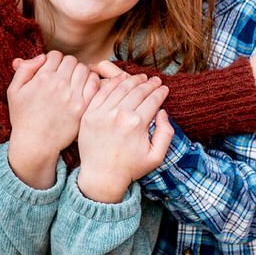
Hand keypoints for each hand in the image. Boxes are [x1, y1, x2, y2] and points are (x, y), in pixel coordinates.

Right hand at [7, 51, 98, 187]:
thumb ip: (24, 69)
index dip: (53, 61)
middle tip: (63, 76)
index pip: (55, 55)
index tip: (52, 70)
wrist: (35, 143)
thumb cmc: (23, 117)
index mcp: (42, 78)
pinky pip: (94, 84)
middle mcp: (58, 84)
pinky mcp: (83, 107)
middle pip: (71, 60)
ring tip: (73, 82)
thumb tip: (42, 57)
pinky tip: (83, 87)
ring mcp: (72, 96)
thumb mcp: (14, 91)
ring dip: (79, 72)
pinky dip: (91, 81)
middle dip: (66, 65)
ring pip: (84, 69)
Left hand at [77, 74, 172, 202]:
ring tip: (142, 78)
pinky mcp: (89, 114)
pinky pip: (102, 92)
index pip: (153, 100)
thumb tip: (163, 112)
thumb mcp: (156, 156)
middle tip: (156, 80)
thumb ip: (166, 133)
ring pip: (121, 88)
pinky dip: (113, 83)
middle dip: (149, 84)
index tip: (165, 88)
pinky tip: (122, 78)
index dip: (161, 92)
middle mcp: (119, 115)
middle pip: (138, 91)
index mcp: (137, 124)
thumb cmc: (130, 168)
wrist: (102, 176)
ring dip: (133, 80)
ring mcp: (102, 113)